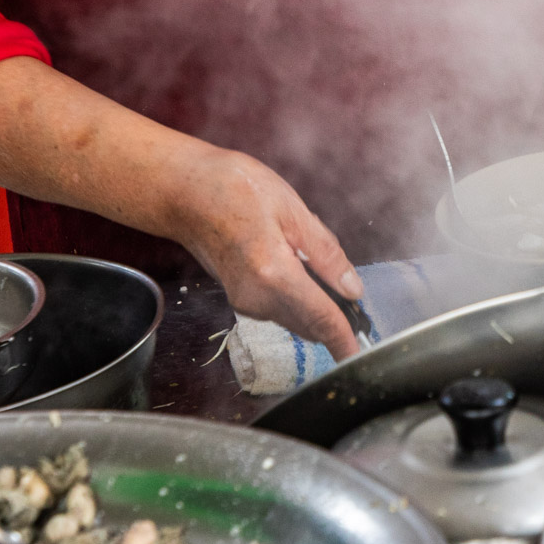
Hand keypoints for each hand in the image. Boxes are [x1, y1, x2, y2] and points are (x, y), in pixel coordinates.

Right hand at [170, 148, 364, 359]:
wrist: (182, 192)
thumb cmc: (232, 188)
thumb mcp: (292, 210)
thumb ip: (326, 254)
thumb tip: (353, 288)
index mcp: (273, 273)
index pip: (321, 318)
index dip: (345, 340)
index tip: (362, 355)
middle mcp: (256, 297)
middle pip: (309, 325)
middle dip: (335, 321)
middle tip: (356, 305)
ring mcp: (244, 301)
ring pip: (294, 319)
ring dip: (315, 308)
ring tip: (322, 274)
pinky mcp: (238, 299)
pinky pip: (278, 310)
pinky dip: (297, 300)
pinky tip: (298, 270)